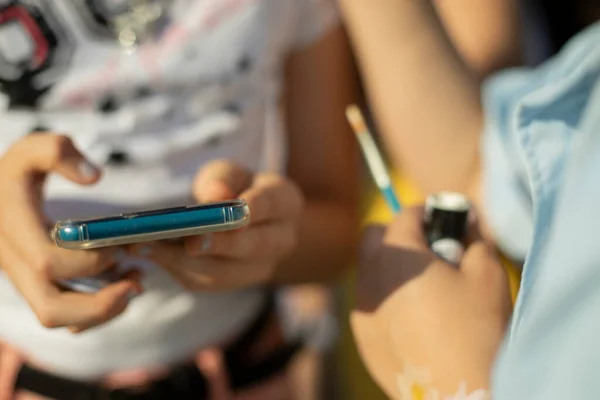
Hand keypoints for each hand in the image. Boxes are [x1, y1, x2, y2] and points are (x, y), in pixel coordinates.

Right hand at [0, 134, 140, 332]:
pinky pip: (65, 311)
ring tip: (135, 284)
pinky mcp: (37, 285)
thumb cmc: (19, 170)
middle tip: (137, 284)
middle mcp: (14, 262)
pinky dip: (94, 307)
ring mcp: (24, 278)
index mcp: (13, 229)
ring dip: (101, 310)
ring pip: (58, 316)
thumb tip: (92, 177)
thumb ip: (57, 151)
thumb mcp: (32, 148)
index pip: (47, 263)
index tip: (118, 248)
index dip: (88, 263)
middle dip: (98, 305)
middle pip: (50, 308)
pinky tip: (120, 283)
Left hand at [130, 160, 303, 290]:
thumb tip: (215, 196)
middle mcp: (280, 240)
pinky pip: (204, 281)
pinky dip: (175, 268)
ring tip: (148, 245)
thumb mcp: (227, 173)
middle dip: (221, 244)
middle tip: (191, 241)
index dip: (254, 208)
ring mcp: (258, 267)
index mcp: (285, 204)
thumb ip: (221, 179)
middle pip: (254, 246)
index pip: (273, 204)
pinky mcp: (231, 283)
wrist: (238, 218)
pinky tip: (148, 253)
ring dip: (186, 261)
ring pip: (226, 272)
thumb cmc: (232, 187)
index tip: (232, 210)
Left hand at [351, 206, 510, 398]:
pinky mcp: (361, 336)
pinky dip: (387, 299)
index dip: (427, 212)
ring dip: (391, 268)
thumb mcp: (487, 275)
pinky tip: (413, 319)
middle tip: (431, 253)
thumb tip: (467, 225)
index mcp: (397, 254)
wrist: (460, 393)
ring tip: (424, 289)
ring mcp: (361, 308)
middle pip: (374, 238)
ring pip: (369, 272)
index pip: (405, 215)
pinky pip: (370, 303)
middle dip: (399, 235)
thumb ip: (474, 239)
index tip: (442, 220)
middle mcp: (370, 277)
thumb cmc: (477, 329)